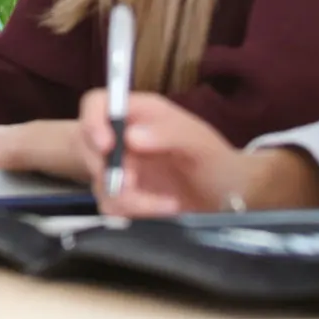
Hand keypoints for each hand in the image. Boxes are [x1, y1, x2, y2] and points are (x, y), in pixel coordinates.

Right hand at [73, 91, 318, 216]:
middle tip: (132, 184)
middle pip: (89, 146)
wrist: (230, 200)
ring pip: (99, 182)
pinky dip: (135, 213)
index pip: (97, 104)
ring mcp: (120, 169)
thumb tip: (131, 136)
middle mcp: (123, 138)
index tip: (104, 145)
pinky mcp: (123, 198)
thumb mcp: (200, 142)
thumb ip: (168, 132)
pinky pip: (111, 207)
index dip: (92, 121)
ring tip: (167, 205)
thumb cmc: (218, 162)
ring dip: (129, 198)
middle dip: (108, 169)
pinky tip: (164, 211)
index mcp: (139, 114)